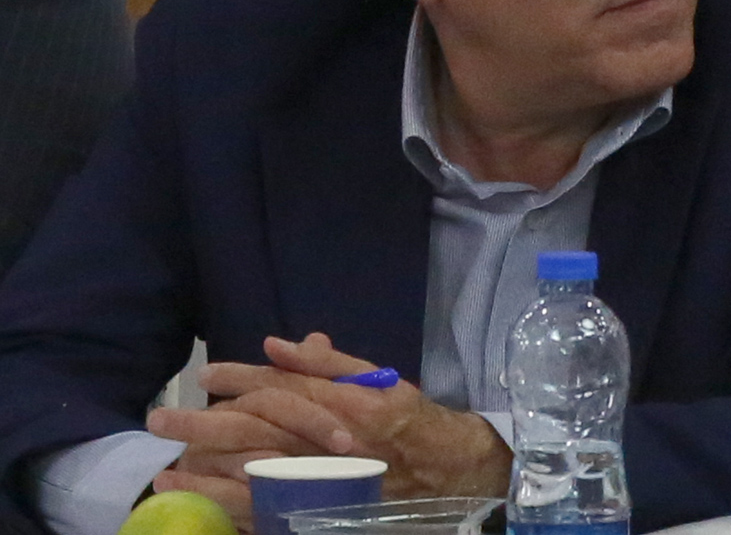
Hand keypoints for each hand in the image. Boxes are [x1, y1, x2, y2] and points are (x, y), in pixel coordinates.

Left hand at [148, 333, 509, 519]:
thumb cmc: (409, 420)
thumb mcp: (379, 379)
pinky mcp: (315, 509)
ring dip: (203, 471)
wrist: (444, 473)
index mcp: (344, 405)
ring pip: (251, 474)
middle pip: (255, 431)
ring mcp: (320, 481)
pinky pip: (263, 511)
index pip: (281, 387)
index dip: (240, 377)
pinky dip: (225, 505)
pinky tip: (197, 499)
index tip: (207, 372)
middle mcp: (328, 443)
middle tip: (160, 418)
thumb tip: (279, 344)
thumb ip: (330, 363)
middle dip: (203, 424)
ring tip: (165, 465)